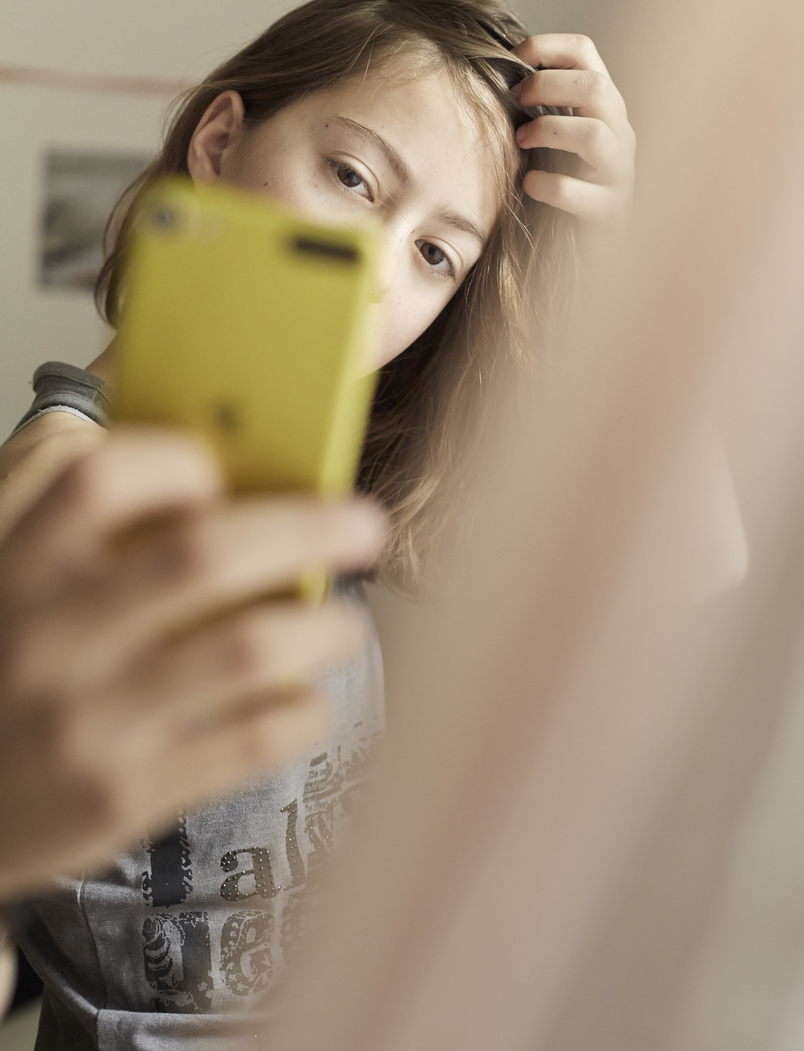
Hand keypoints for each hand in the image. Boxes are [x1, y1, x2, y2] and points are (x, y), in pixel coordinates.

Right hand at [0, 429, 384, 900]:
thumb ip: (46, 492)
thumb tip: (144, 413)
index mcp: (15, 565)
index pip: (101, 477)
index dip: (178, 462)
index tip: (225, 474)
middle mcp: (50, 635)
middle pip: (204, 554)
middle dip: (307, 528)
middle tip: (364, 526)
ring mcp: (88, 719)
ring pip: (246, 649)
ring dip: (323, 627)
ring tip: (345, 623)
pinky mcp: (122, 795)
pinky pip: (247, 742)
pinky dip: (300, 712)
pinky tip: (307, 699)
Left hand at [512, 34, 635, 271]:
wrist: (583, 250)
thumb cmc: (560, 184)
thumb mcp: (547, 136)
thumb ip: (532, 105)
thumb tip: (488, 71)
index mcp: (602, 107)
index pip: (586, 52)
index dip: (546, 46)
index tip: (511, 59)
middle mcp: (620, 134)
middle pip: (596, 87)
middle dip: (547, 86)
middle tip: (514, 100)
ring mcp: (620, 173)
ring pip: (595, 135)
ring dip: (549, 131)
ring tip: (520, 141)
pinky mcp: (611, 213)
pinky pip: (579, 193)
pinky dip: (548, 185)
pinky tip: (529, 185)